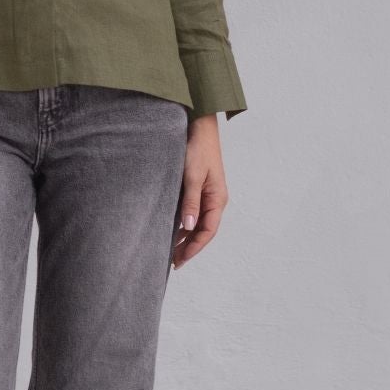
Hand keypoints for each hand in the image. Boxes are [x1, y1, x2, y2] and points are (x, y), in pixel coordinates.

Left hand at [172, 114, 227, 268]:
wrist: (199, 127)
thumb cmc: (197, 149)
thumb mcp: (192, 177)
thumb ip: (191, 202)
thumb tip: (188, 228)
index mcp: (217, 199)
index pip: (207, 231)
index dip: (194, 248)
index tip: (179, 261)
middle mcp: (215, 200)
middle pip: (203, 231)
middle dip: (189, 248)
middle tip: (173, 263)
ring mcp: (208, 195)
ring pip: (198, 224)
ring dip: (186, 238)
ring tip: (171, 252)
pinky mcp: (199, 189)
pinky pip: (193, 213)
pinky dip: (184, 225)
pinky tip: (173, 231)